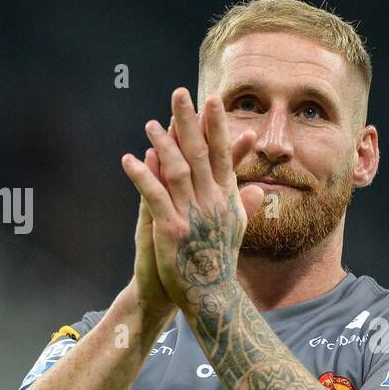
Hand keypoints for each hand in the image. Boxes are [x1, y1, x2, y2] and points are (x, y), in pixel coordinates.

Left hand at [120, 88, 265, 312]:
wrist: (212, 295)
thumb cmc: (221, 261)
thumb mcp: (237, 230)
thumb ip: (244, 205)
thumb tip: (259, 189)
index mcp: (226, 199)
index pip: (223, 154)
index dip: (217, 126)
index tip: (212, 100)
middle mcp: (212, 202)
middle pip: (200, 153)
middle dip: (189, 121)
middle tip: (180, 93)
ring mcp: (193, 214)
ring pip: (177, 170)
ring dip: (163, 143)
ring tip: (150, 122)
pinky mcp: (172, 229)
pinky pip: (155, 196)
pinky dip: (142, 175)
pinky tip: (129, 159)